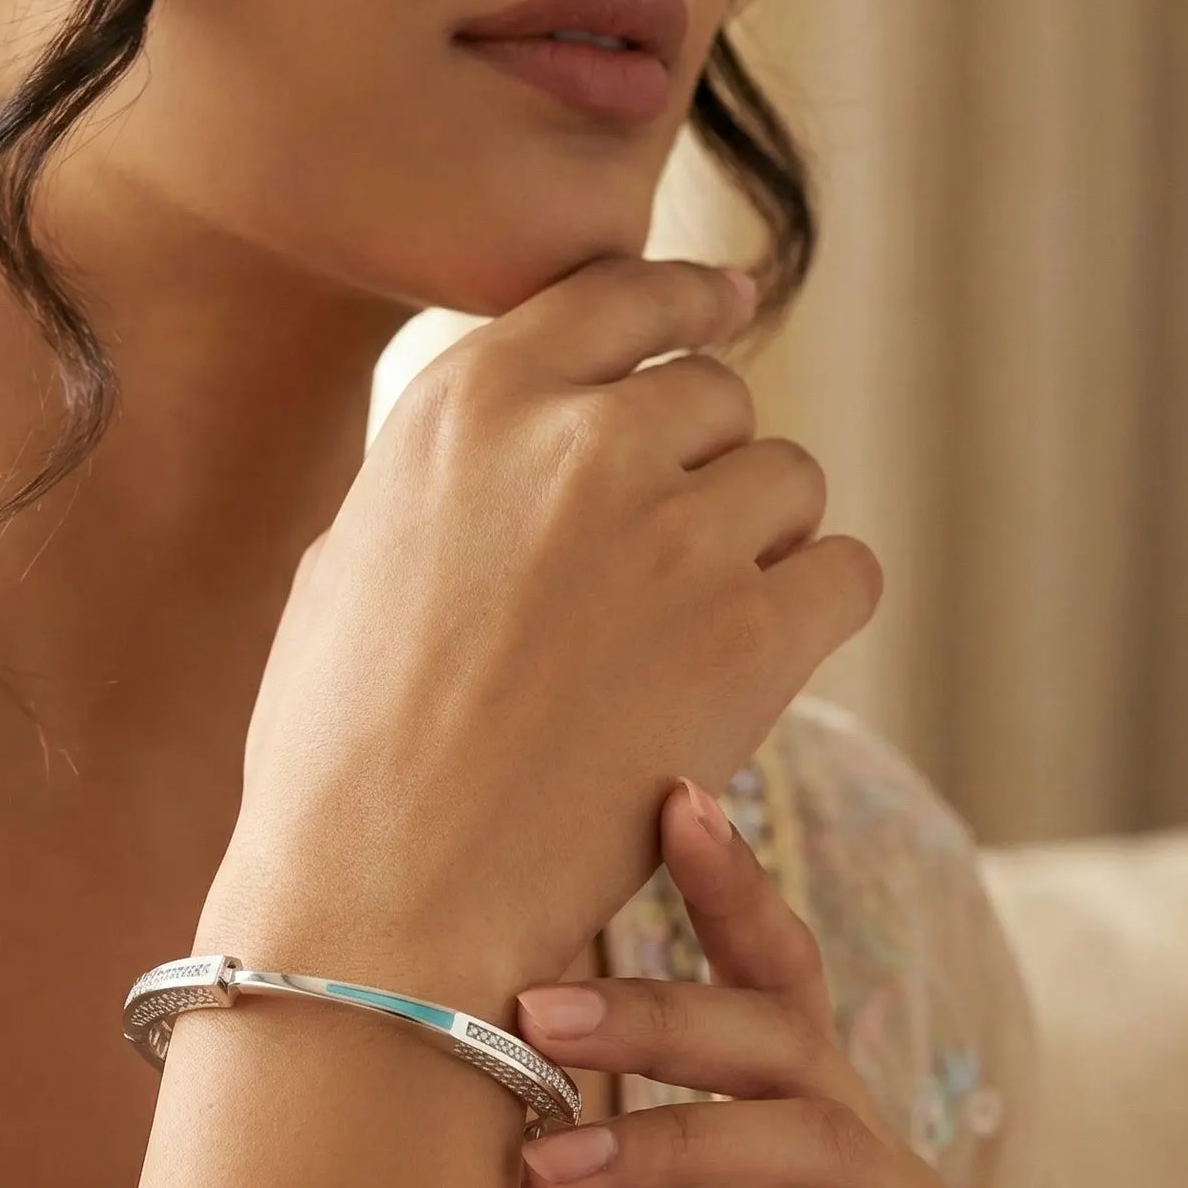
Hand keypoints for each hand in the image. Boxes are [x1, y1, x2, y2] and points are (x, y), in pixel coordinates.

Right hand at [201, 257, 881, 1018]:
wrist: (382, 896)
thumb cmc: (342, 750)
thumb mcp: (348, 564)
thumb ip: (447, 480)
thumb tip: (514, 451)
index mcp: (467, 404)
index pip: (619, 291)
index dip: (687, 300)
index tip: (728, 307)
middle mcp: (576, 441)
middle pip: (714, 395)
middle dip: (700, 467)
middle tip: (659, 567)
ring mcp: (671, 533)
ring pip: (789, 480)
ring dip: (756, 543)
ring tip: (684, 637)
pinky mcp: (748, 637)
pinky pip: (846, 574)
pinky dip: (814, 613)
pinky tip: (752, 667)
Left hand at [503, 782, 1026, 1187]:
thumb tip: (433, 1084)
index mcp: (784, 1159)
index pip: (771, 1000)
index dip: (730, 898)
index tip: (668, 801)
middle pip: (794, 1050)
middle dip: (673, 1009)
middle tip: (544, 999)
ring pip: (833, 1159)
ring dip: (682, 1148)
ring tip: (555, 1164)